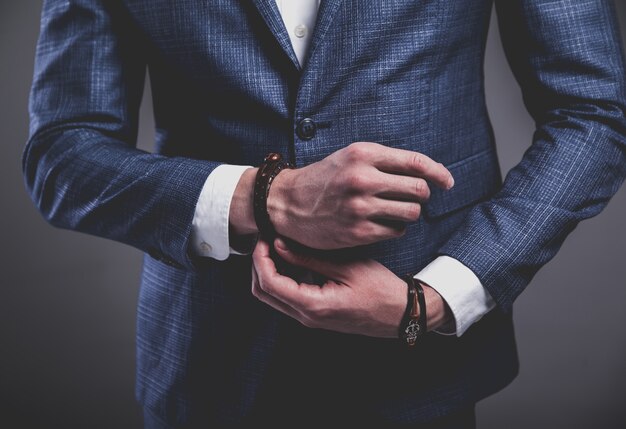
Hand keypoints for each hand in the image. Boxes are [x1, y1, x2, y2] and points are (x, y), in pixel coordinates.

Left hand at [251, 237, 451, 336]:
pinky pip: (288, 297)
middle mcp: (306, 317)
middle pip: (263, 292)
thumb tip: (279, 244)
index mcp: (313, 305)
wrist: (402, 314)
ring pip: (273, 296)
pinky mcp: (316, 315)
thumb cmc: (381, 289)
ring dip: (270, 270)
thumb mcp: (347, 266)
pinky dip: (283, 277)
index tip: (266, 237)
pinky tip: (295, 258)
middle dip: (259, 264)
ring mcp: (310, 318)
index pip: (269, 283)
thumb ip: (309, 257)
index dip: (260, 258)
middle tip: (268, 239)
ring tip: (280, 244)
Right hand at [267, 142, 453, 248]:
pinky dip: (395, 228)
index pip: (416, 162)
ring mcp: (360, 207)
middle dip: (421, 195)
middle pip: (419, 190)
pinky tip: (382, 224)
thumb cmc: (322, 179)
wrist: (285, 203)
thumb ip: (384, 161)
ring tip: (394, 210)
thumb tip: (426, 172)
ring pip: (411, 212)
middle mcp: (363, 179)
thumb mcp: (349, 157)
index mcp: (363, 154)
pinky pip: (396, 231)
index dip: (438, 173)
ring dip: (409, 212)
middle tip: (412, 197)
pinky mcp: (357, 231)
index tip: (447, 182)